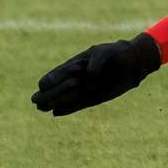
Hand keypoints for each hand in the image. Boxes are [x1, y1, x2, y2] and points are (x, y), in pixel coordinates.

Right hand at [31, 33, 161, 115]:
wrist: (132, 61)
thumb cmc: (115, 54)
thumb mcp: (103, 54)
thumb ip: (94, 67)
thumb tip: (88, 85)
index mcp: (76, 64)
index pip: (59, 73)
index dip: (50, 80)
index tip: (42, 85)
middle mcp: (79, 77)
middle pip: (60, 87)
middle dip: (48, 94)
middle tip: (35, 100)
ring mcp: (87, 88)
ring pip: (68, 97)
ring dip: (54, 103)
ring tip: (41, 108)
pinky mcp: (96, 97)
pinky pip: (80, 104)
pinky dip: (69, 109)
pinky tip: (56, 113)